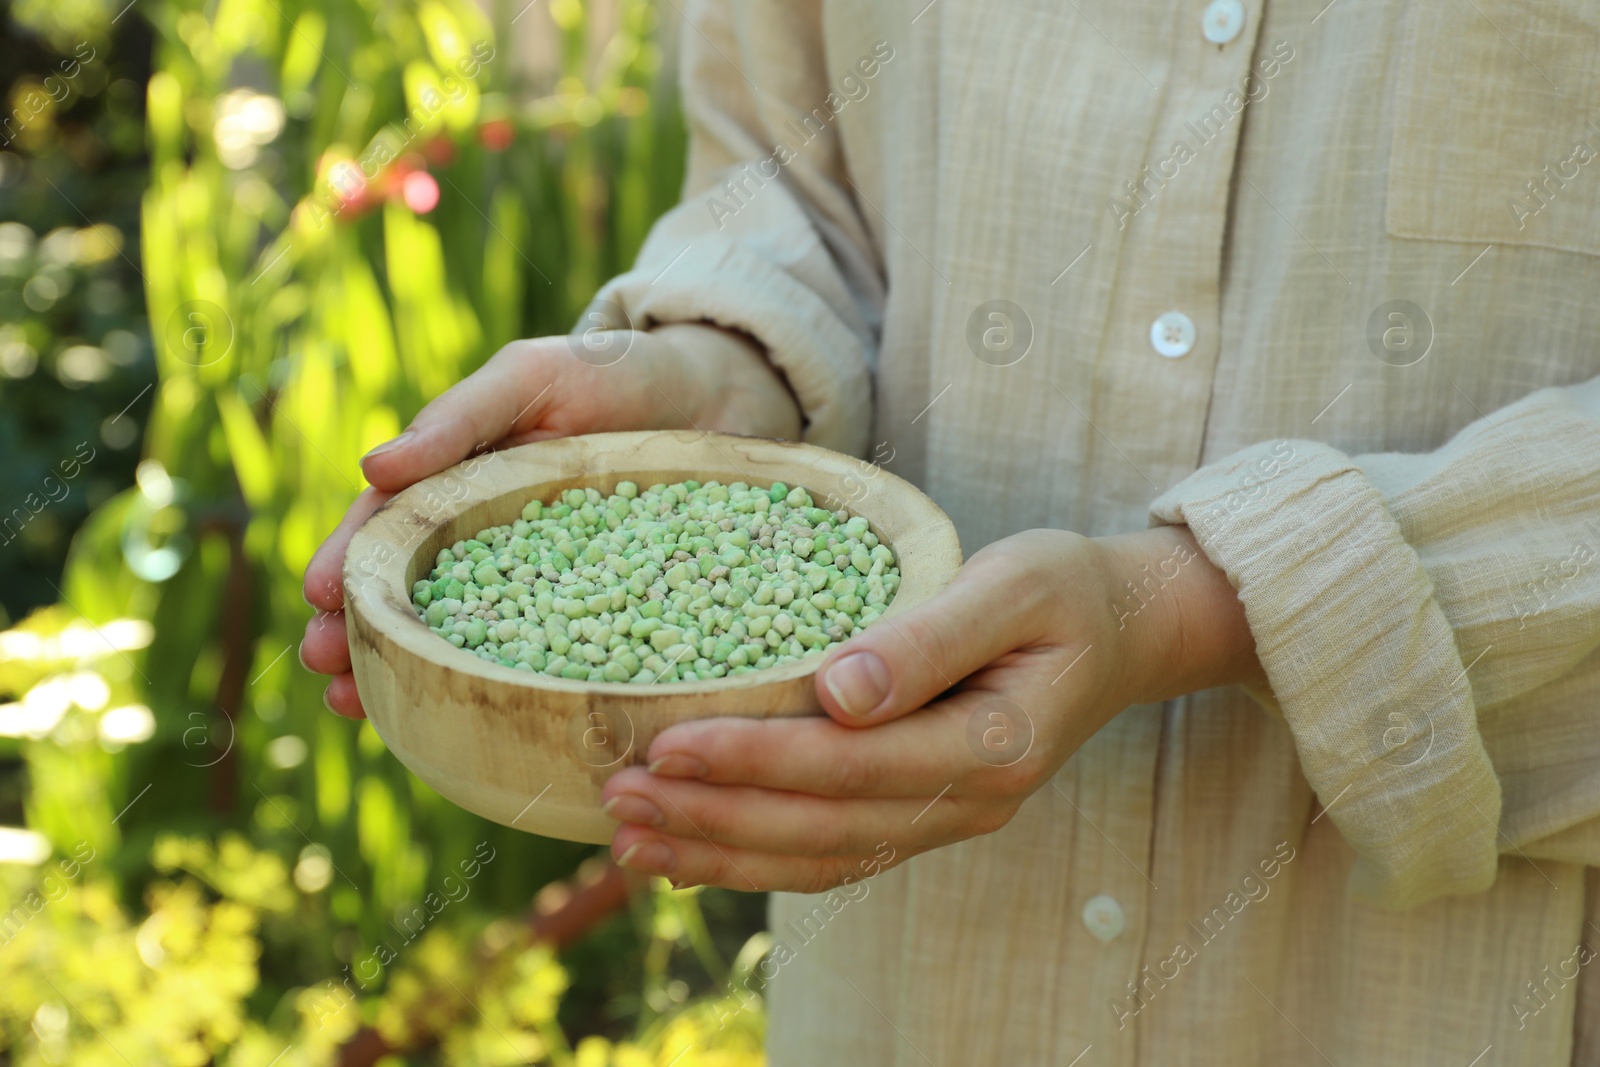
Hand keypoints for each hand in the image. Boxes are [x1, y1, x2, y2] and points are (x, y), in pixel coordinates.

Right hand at [300, 324, 800, 717]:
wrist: (716, 394)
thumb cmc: (611, 372)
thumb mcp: (530, 377)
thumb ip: (460, 420)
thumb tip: (373, 469)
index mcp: (458, 488)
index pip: (387, 532)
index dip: (349, 564)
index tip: (318, 598)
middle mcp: (489, 546)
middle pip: (412, 597)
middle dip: (361, 635)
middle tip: (327, 670)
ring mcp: (543, 587)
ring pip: (467, 638)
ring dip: (410, 673)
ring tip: (364, 707)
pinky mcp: (602, 614)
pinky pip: (550, 658)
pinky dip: (510, 691)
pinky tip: (483, 725)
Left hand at [599, 526, 1263, 891]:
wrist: (1123, 632)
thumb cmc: (1066, 592)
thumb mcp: (1014, 586)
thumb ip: (930, 639)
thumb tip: (838, 691)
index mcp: (991, 748)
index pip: (848, 767)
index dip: (753, 761)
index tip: (666, 743)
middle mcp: (968, 804)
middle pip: (819, 829)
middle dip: (712, 816)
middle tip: (617, 797)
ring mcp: (945, 818)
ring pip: (817, 858)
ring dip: (719, 852)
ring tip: (628, 838)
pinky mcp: (923, 812)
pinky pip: (833, 855)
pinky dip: (756, 861)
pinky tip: (689, 856)